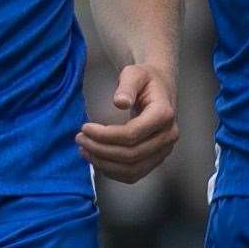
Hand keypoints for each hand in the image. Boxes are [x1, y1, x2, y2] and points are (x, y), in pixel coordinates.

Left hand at [77, 62, 178, 183]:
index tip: (85, 127)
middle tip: (80, 139)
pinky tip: (97, 160)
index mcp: (164, 114)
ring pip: (132, 169)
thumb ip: (127, 86)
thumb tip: (119, 102)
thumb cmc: (145, 79)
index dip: (105, 135)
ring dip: (105, 164)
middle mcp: (168, 136)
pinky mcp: (156, 158)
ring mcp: (164, 150)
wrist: (161, 88)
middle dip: (101, 150)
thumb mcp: (135, 73)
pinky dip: (113, 171)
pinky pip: (134, 174)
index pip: (132, 134)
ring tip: (84, 151)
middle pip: (131, 154)